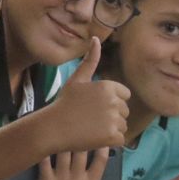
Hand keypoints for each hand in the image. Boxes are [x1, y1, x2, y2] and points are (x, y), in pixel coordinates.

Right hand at [41, 38, 129, 153]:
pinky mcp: (112, 136)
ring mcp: (114, 119)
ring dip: (111, 129)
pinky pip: (121, 139)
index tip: (94, 106)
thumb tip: (95, 39)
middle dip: (111, 116)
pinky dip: (110, 141)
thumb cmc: (64, 103)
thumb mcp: (77, 79)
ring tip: (92, 128)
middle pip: (124, 111)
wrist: (54, 127)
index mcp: (108, 86)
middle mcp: (114, 101)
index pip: (124, 95)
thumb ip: (90, 61)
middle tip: (91, 118)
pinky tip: (95, 137)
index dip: (111, 101)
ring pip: (123, 125)